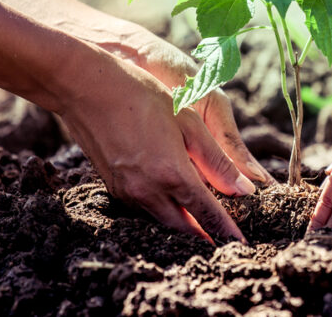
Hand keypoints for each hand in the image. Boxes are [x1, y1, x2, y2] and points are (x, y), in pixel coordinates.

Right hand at [57, 46, 256, 242]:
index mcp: (172, 175)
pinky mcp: (113, 188)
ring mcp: (127, 193)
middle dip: (205, 233)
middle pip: (184, 226)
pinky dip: (163, 211)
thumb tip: (244, 190)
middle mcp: (148, 191)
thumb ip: (217, 161)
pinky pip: (145, 209)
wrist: (87, 89)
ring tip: (204, 221)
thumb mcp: (189, 122)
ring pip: (163, 220)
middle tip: (224, 235)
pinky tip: (173, 200)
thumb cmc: (143, 97)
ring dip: (184, 224)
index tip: (242, 243)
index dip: (226, 230)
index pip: (207, 215)